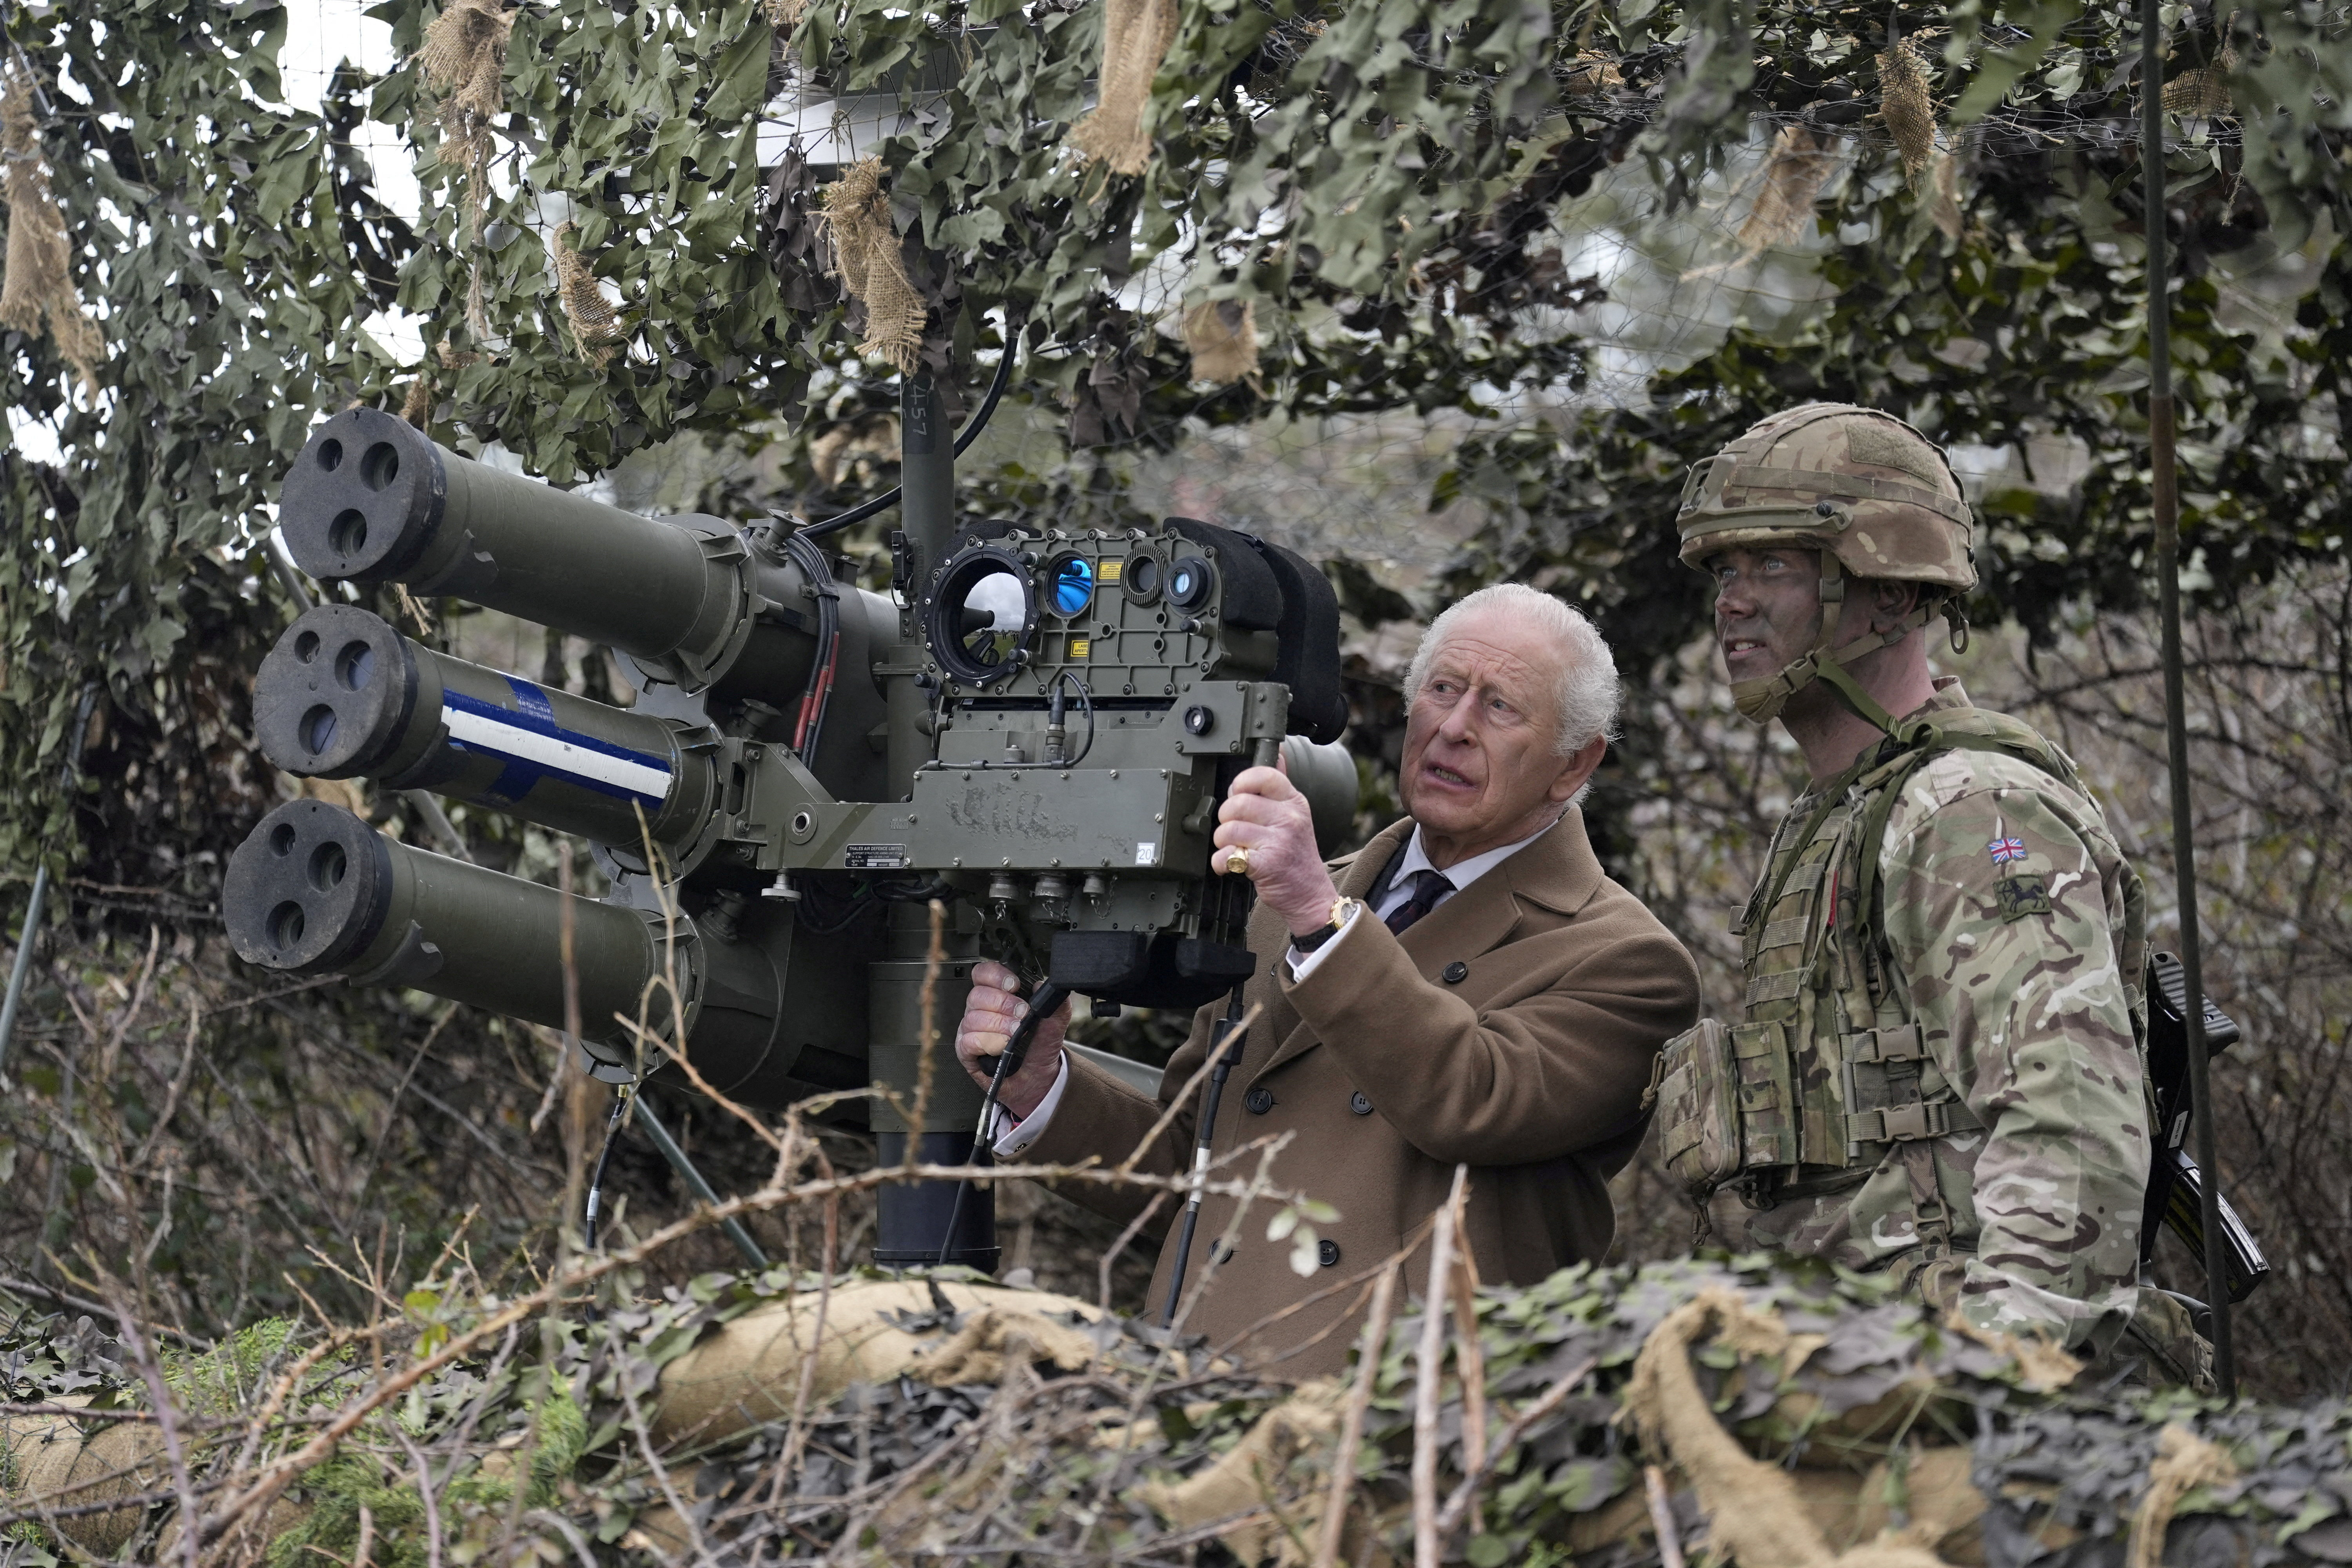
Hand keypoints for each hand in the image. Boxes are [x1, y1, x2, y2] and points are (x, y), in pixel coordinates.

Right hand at [952, 960, 1068, 1121]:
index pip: (983, 974)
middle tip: (1022, 1015)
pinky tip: (1002, 1047)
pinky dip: (988, 1042)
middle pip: (978, 995)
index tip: (1014, 985)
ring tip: (1015, 1034)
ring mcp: (971, 1031)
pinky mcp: (966, 1052)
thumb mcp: (1054, 1024)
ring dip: (998, 1025)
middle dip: (1004, 1004)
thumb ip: (1053, 1004)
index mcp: (997, 996)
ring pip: (973, 1018)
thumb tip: (1044, 986)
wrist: (1039, 1079)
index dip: (995, 975)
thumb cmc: (1039, 1048)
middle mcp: (980, 1010)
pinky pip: (969, 1041)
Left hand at [1213, 764, 1341, 938]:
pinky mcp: (1267, 865)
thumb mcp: (1297, 814)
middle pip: (1238, 803)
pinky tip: (1230, 864)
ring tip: (1233, 847)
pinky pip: (1228, 856)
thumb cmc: (1297, 854)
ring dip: (1222, 841)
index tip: (1239, 795)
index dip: (1242, 783)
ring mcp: (1279, 841)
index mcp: (1294, 802)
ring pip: (1229, 829)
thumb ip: (1281, 786)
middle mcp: (1289, 818)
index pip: (1263, 774)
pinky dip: (1221, 863)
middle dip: (1226, 817)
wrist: (1310, 894)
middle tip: (1233, 828)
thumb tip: (1278, 754)